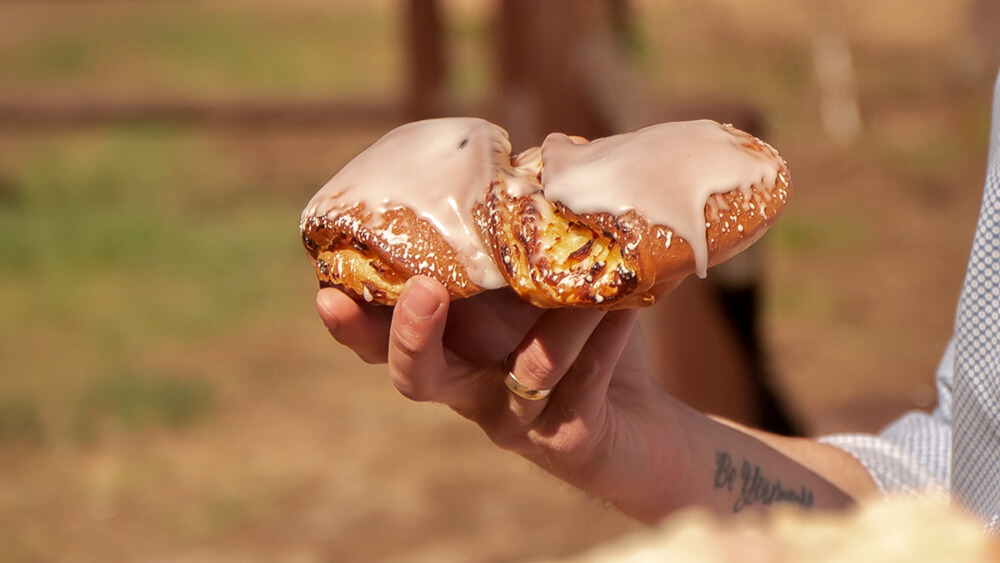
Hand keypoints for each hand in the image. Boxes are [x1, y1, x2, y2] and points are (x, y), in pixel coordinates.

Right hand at [316, 276, 864, 520]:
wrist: (638, 422)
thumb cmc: (581, 340)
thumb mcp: (551, 282)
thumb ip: (531, 236)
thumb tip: (540, 150)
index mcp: (451, 347)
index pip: (382, 339)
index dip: (352, 321)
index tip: (327, 288)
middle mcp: (469, 389)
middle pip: (414, 378)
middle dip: (408, 336)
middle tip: (423, 292)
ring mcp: (513, 422)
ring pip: (521, 378)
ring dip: (558, 328)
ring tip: (593, 290)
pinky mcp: (565, 445)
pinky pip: (578, 392)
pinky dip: (600, 347)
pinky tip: (622, 314)